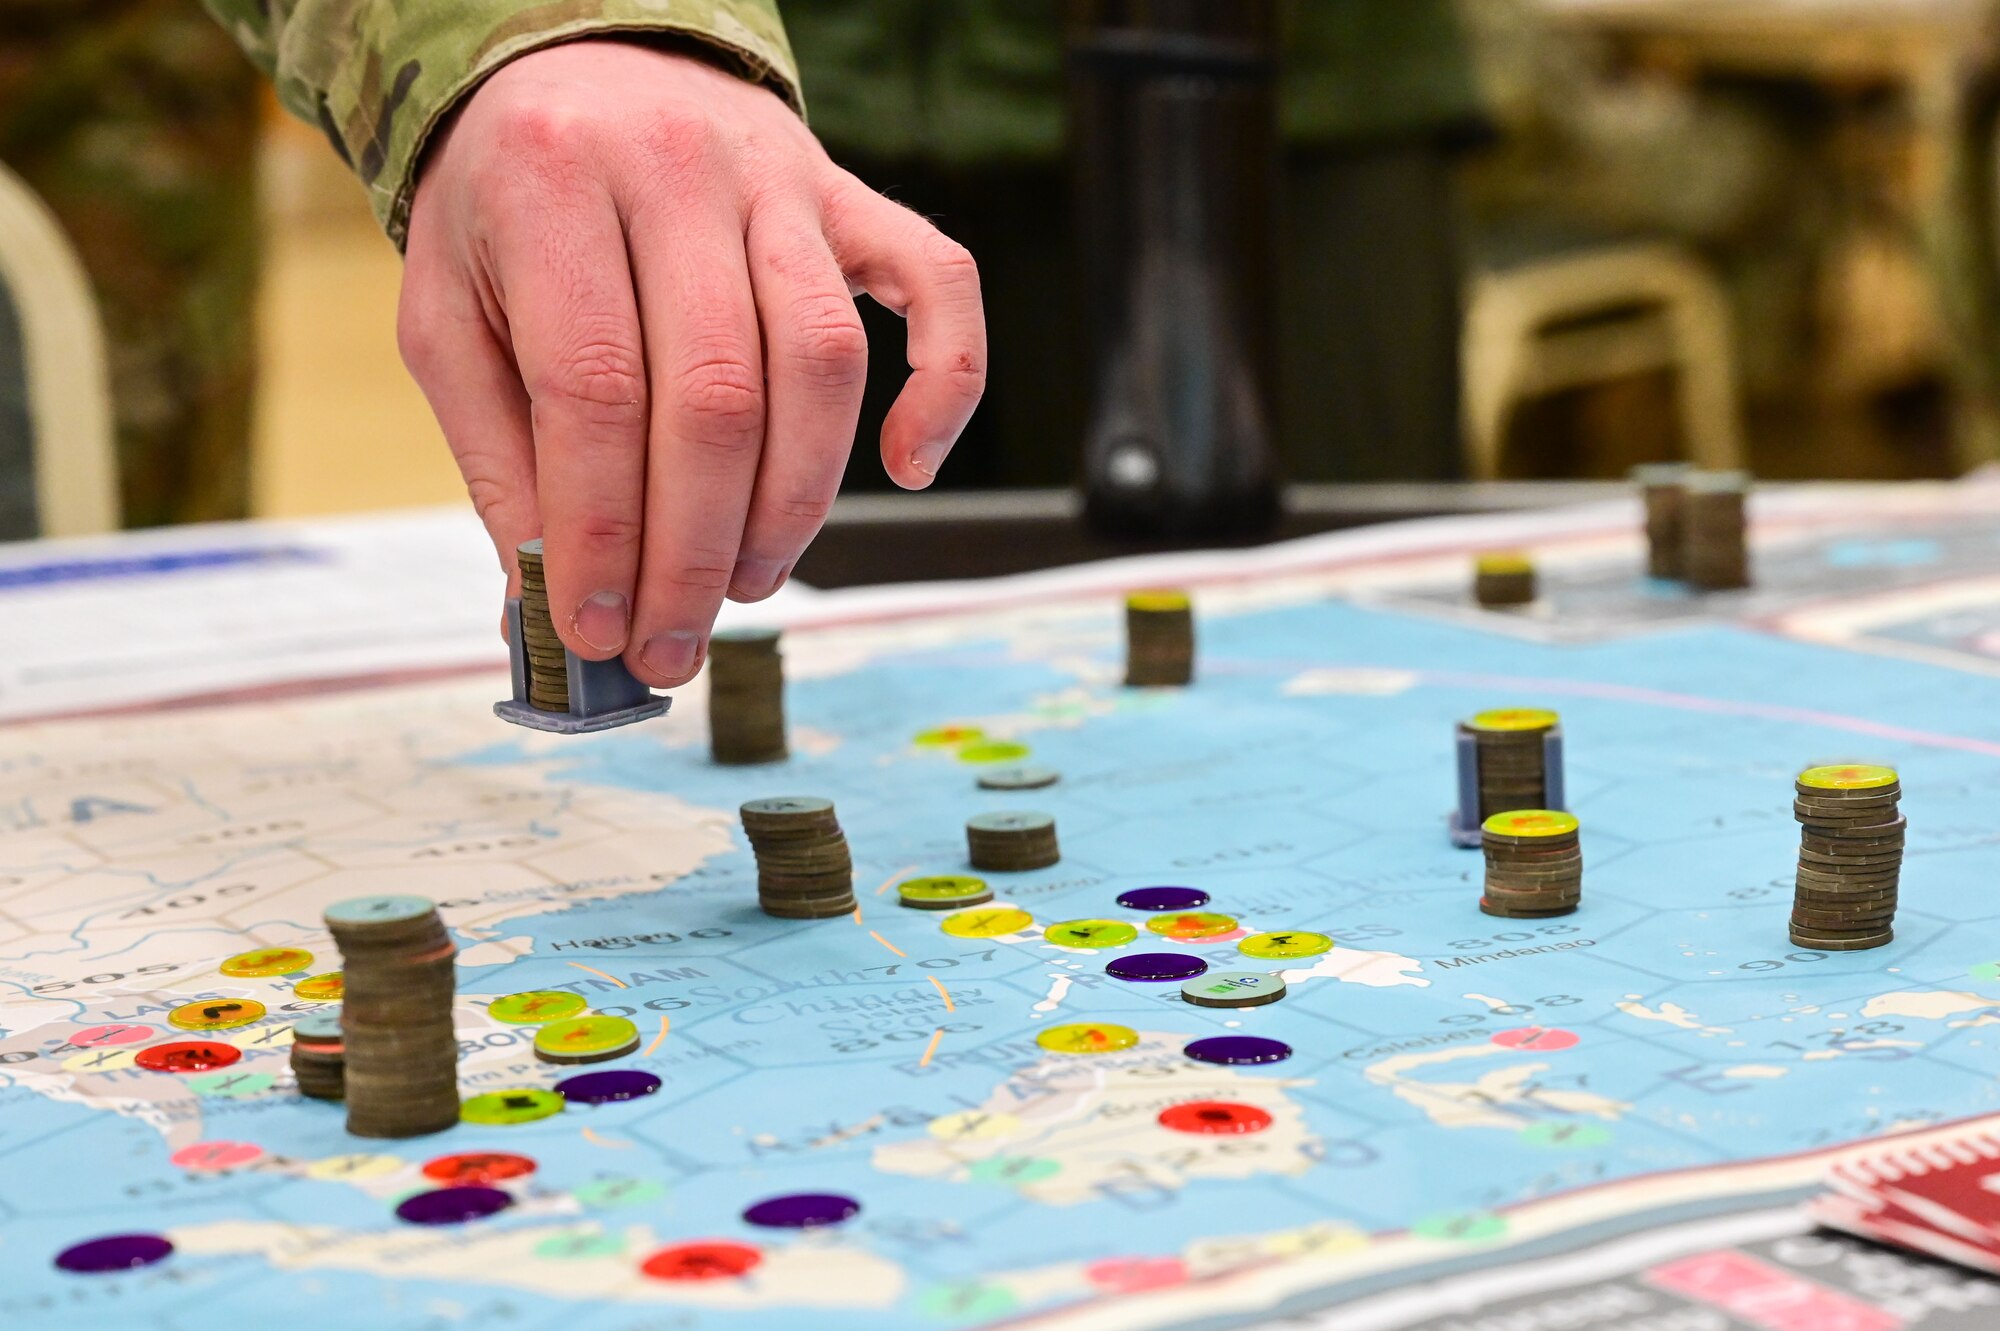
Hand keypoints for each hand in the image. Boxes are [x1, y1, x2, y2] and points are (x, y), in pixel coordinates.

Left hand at [398, 41, 985, 685]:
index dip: (602, 527)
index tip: (597, 625)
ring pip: (821, 363)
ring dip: (793, 502)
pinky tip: (910, 468)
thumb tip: (551, 600)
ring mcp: (781, 180)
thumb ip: (500, 456)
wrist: (580, 67)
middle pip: (716, 394)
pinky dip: (945, 385)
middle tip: (670, 644)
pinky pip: (940, 285)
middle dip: (693, 549)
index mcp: (550, 182)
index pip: (595, 387)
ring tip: (746, 582)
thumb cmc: (507, 207)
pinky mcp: (852, 197)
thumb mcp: (450, 317)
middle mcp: (678, 168)